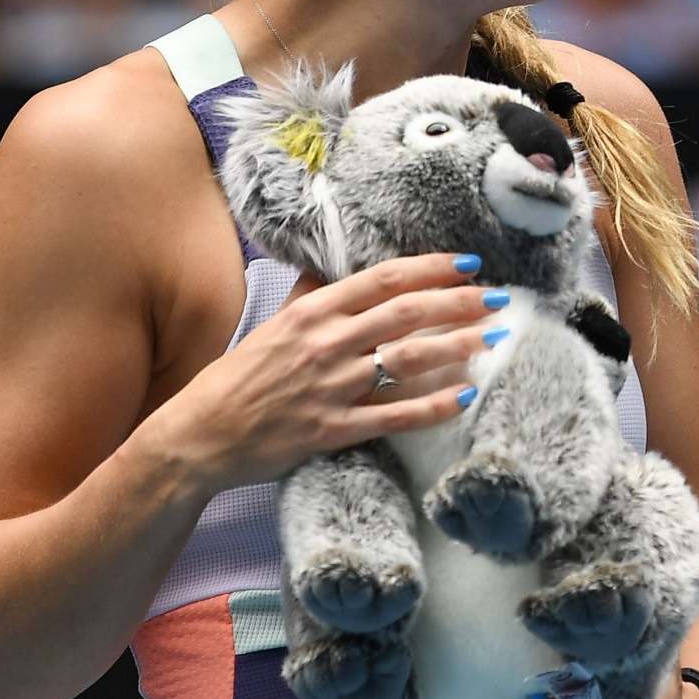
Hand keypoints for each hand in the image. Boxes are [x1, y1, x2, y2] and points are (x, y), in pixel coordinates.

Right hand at [157, 253, 508, 493]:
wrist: (201, 434)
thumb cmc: (240, 377)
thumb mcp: (275, 323)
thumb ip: (312, 295)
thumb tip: (335, 268)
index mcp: (312, 311)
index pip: (383, 279)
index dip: (431, 268)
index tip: (469, 263)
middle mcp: (325, 343)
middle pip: (406, 314)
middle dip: (459, 303)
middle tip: (498, 298)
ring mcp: (331, 387)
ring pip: (407, 360)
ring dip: (457, 347)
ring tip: (493, 339)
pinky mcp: (333, 430)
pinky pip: (395, 415)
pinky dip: (435, 406)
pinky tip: (467, 396)